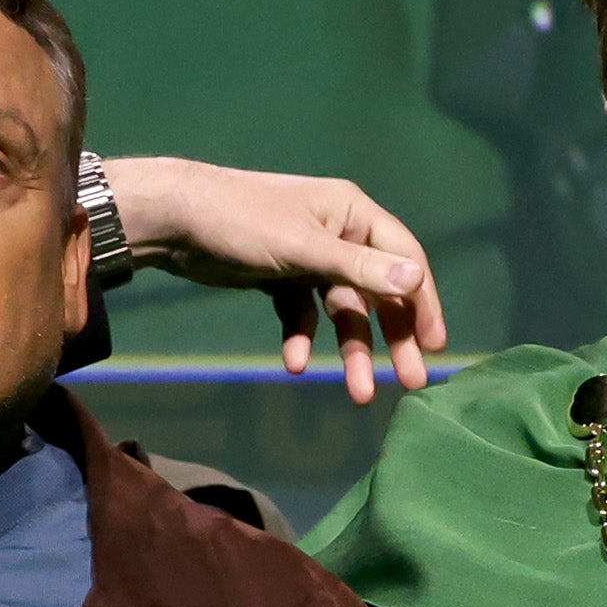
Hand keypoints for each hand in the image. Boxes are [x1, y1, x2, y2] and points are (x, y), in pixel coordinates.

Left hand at [98, 159, 444, 400]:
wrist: (172, 219)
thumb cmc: (242, 221)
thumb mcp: (304, 248)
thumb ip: (359, 268)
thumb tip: (415, 280)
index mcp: (352, 214)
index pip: (404, 259)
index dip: (422, 302)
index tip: (435, 346)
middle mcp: (338, 234)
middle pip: (376, 291)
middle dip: (392, 337)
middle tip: (410, 382)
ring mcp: (308, 257)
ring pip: (341, 309)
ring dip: (349, 350)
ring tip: (359, 393)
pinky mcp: (281, 277)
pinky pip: (303, 314)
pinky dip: (301, 338)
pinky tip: (292, 363)